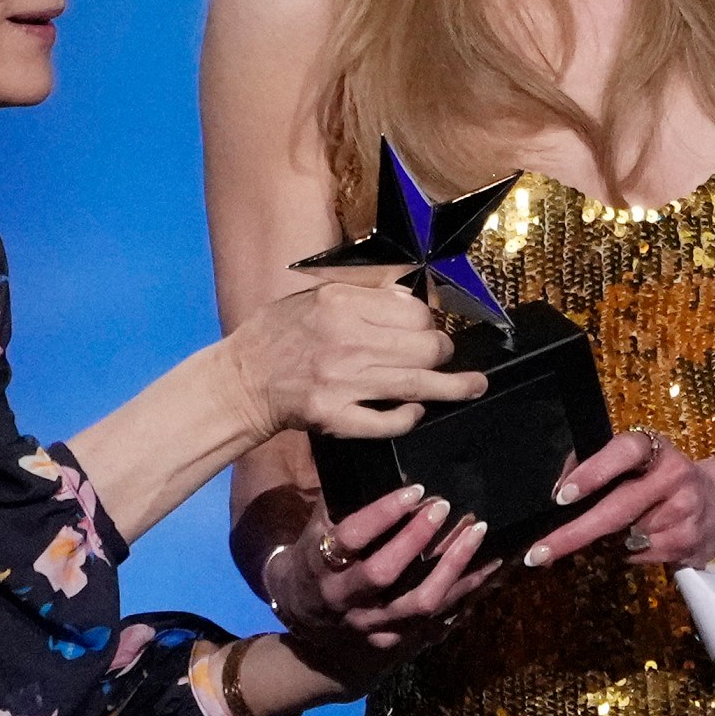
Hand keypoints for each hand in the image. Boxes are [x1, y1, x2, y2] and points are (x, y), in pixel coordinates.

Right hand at [221, 282, 487, 442]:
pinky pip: (386, 422)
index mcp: (341, 303)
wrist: (240, 381)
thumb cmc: (277, 334)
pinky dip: (407, 418)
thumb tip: (407, 295)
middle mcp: (346, 340)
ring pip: (416, 384)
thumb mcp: (314, 296)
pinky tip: (415, 413)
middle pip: (424, 346)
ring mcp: (342, 382)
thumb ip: (361, 294)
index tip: (428, 329)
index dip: (429, 322)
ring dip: (452, 388)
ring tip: (474, 387)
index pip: (413, 312)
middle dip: (443, 352)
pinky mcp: (334, 417)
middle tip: (442, 356)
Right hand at [263, 485, 499, 690]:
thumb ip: (344, 499)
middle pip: (383, 573)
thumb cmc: (315, 555)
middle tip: (446, 507)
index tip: (416, 489)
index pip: (351, 537)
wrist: (301, 611)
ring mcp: (370, 624)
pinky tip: (488, 567)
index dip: (383, 513)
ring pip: (418, 603)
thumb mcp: (318, 526)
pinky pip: (435, 618)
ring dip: (453, 567)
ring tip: (478, 533)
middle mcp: (343, 598)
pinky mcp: (392, 639)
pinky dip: (464, 592)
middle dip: (418, 539)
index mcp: (321, 563)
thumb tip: (380, 454)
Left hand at [521, 431, 714, 569]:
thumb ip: (598, 466)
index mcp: (656, 448)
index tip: (563, 496)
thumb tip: (558, 494)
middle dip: (573, 534)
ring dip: (604, 542)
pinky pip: (637, 557)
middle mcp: (674, 477)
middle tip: (538, 553)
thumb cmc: (663, 477)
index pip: (623, 451)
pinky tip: (642, 540)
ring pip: (623, 539)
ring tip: (618, 529)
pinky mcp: (687, 545)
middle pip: (618, 510)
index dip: (592, 472)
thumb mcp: (640, 459)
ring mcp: (684, 514)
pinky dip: (626, 553)